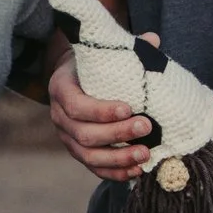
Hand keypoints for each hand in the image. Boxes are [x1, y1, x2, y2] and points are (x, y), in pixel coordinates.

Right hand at [48, 46, 154, 182]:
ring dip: (118, 158)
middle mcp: (59, 116)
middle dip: (116, 134)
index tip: (129, 108)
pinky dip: (115, 172)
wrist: (78, 78)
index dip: (101, 111)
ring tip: (145, 154)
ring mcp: (67, 138)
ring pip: (88, 156)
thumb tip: (153, 39)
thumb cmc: (95, 65)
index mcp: (61, 88)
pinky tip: (137, 170)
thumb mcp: (104, 52)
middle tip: (146, 126)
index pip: (76, 105)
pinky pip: (94, 168)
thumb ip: (126, 47)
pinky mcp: (79, 152)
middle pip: (83, 134)